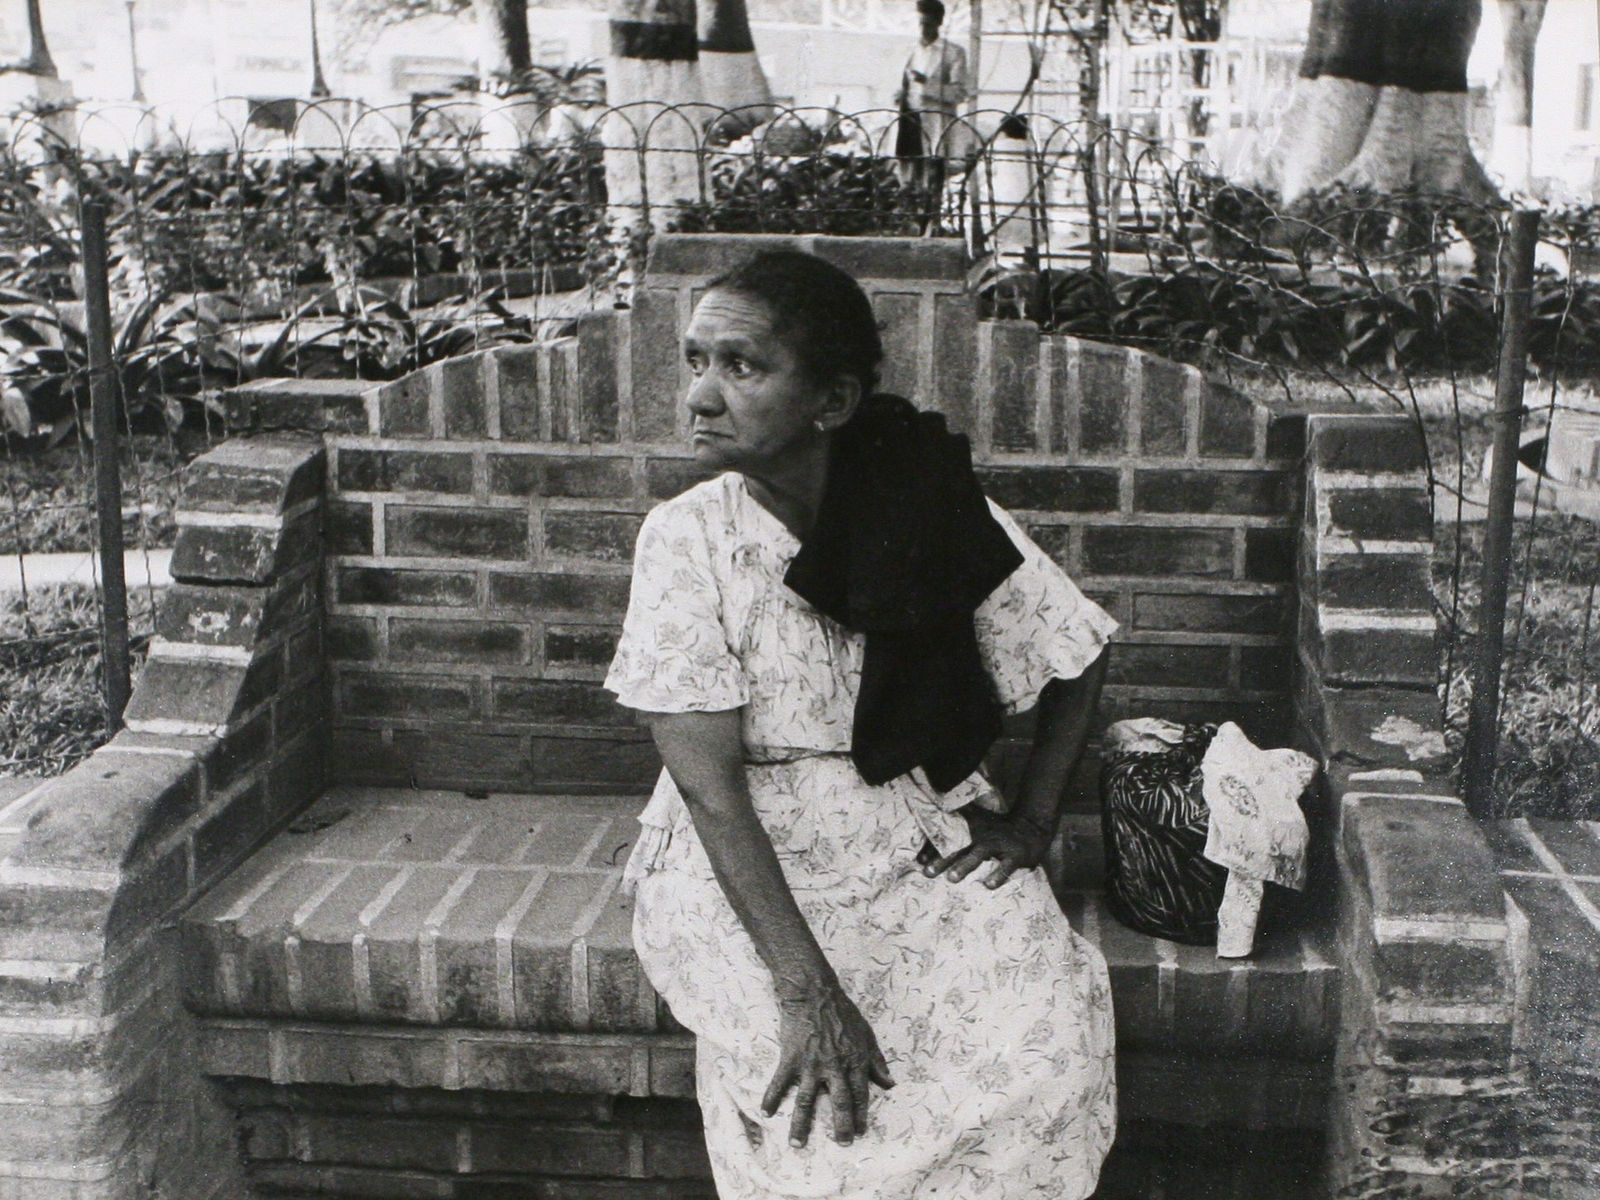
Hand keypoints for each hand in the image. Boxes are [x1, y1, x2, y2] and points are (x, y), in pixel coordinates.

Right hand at [761, 980, 893, 1147]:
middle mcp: (835, 1066)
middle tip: (842, 1144)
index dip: (861, 1116)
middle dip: (841, 1127)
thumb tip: (890, 1084)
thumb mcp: (867, 1034)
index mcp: (855, 1061)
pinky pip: (780, 1083)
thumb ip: (877, 1061)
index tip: (861, 1132)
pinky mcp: (791, 1058)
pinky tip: (766, 1113)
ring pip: (807, 1101)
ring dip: (801, 1125)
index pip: (861, 1095)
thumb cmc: (842, 1012)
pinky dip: (771, 1098)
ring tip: (798, 1145)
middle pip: (839, 1103)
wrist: (814, 992)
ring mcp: (812, 1064)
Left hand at [925, 805, 1052, 888]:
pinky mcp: (1016, 855)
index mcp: (970, 829)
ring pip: (979, 854)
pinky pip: (1006, 865)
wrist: (1030, 828)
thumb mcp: (974, 828)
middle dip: (943, 858)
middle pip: (959, 846)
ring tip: (952, 878)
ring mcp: (999, 844)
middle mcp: (982, 835)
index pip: (948, 837)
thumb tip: (922, 858)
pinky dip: (998, 874)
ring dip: (965, 865)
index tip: (920, 863)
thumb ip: (950, 839)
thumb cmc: (995, 832)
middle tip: (928, 872)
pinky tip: (988, 885)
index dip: (933, 849)